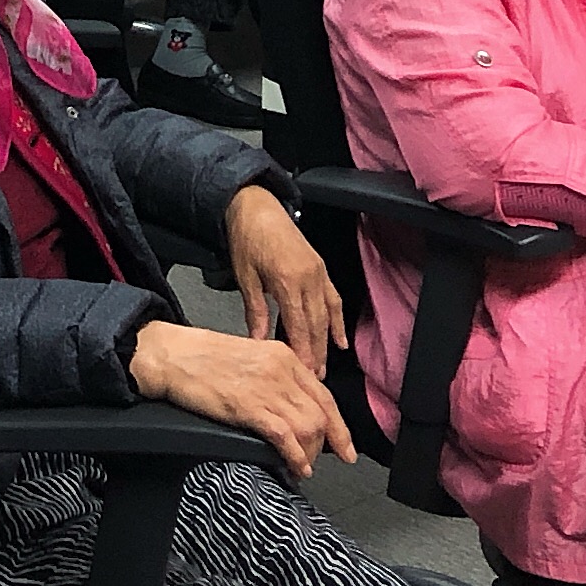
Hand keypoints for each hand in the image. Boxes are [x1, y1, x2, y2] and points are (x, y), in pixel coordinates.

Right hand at [127, 318, 351, 476]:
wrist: (172, 355)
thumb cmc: (202, 357)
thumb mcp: (250, 358)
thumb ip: (275, 378)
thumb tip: (292, 409)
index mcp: (283, 356)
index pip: (324, 395)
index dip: (339, 426)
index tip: (345, 447)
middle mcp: (281, 370)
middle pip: (322, 414)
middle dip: (328, 445)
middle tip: (322, 462)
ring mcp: (266, 388)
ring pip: (309, 427)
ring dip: (309, 453)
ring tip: (300, 466)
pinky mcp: (248, 406)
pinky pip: (285, 436)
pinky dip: (296, 456)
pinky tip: (295, 467)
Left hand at [223, 183, 340, 373]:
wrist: (257, 207)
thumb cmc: (247, 238)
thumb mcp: (245, 276)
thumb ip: (255, 311)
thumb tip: (257, 340)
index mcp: (286, 280)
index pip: (299, 325)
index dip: (303, 351)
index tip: (304, 372)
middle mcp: (307, 277)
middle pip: (316, 324)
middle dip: (316, 353)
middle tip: (315, 378)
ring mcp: (317, 272)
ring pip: (327, 314)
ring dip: (326, 342)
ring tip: (324, 366)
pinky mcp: (320, 268)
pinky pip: (333, 299)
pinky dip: (338, 320)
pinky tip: (340, 340)